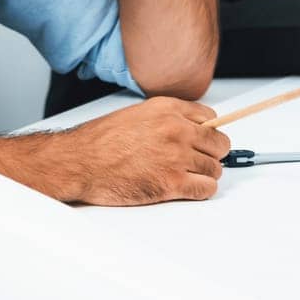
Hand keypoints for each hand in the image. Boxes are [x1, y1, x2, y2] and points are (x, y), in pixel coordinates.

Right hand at [62, 97, 230, 203]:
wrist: (80, 162)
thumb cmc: (99, 141)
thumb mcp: (135, 115)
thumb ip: (164, 119)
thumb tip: (187, 130)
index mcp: (167, 109)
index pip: (210, 117)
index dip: (207, 132)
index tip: (202, 140)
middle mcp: (176, 129)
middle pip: (219, 144)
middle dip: (210, 154)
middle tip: (197, 160)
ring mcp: (176, 157)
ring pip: (214, 168)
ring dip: (203, 174)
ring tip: (185, 176)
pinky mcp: (172, 183)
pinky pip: (206, 189)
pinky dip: (200, 191)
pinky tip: (185, 188)